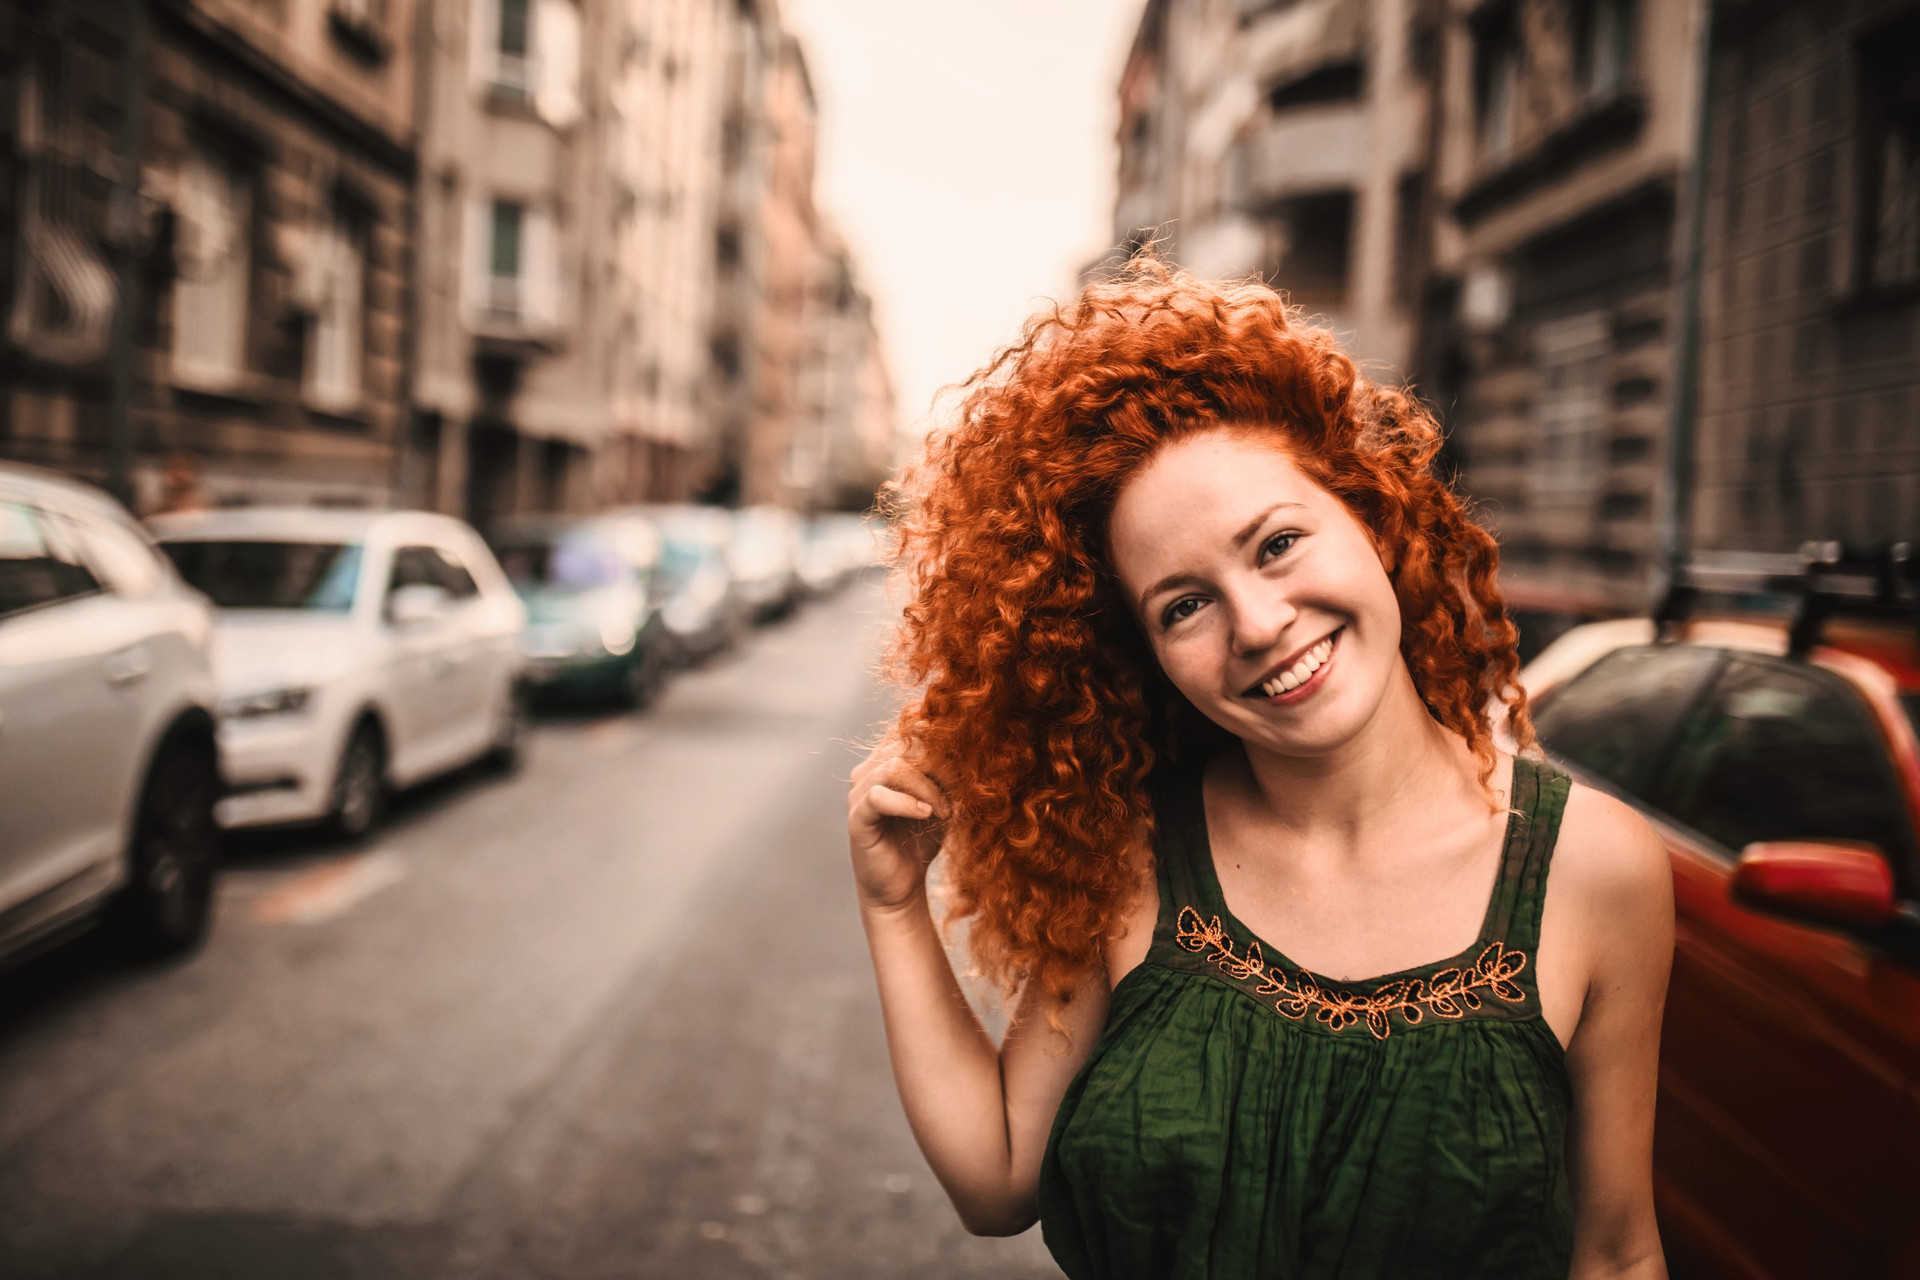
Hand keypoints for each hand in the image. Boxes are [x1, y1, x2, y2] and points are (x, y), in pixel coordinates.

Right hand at [848, 735, 949, 913]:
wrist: (902, 886)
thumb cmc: (920, 841)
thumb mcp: (942, 801)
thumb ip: (948, 776)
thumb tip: (969, 750)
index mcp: (887, 760)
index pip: (911, 732)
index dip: (940, 744)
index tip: (964, 767)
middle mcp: (869, 770)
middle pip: (905, 745)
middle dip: (939, 766)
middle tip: (957, 794)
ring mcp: (859, 793)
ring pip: (893, 766)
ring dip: (927, 787)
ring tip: (943, 811)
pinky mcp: (856, 817)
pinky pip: (878, 796)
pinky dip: (906, 803)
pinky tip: (925, 815)